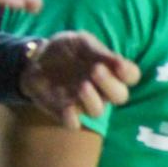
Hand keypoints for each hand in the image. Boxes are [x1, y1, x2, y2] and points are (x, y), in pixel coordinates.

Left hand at [20, 32, 140, 128]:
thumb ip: (99, 52)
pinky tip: (67, 107)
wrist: (36, 57)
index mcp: (110, 70)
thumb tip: (121, 64)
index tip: (119, 66)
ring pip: (98, 111)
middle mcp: (101, 89)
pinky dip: (72, 118)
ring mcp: (84, 102)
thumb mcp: (81, 42)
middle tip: (95, 70)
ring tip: (82, 86)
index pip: (131, 76)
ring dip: (92, 100)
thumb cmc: (65, 49)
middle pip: (120, 96)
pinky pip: (73, 123)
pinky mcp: (65, 112)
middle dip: (110, 85)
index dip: (129, 74)